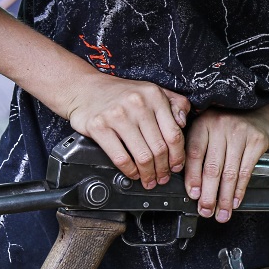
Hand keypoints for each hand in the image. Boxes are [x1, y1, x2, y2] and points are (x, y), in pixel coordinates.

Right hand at [64, 72, 191, 187]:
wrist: (84, 88)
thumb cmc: (121, 93)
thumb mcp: (151, 91)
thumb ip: (174, 103)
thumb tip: (184, 122)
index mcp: (154, 95)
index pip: (174, 133)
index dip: (178, 155)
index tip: (177, 166)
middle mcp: (137, 104)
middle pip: (159, 148)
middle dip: (163, 169)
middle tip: (163, 177)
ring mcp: (117, 115)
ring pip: (142, 155)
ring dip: (148, 173)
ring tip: (149, 180)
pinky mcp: (99, 127)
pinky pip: (121, 157)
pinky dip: (130, 171)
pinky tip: (133, 173)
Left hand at [184, 108, 268, 222]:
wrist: (263, 116)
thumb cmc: (232, 125)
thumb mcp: (210, 129)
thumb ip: (199, 148)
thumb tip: (192, 184)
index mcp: (204, 124)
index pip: (195, 154)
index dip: (192, 177)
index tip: (193, 195)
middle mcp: (220, 126)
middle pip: (212, 167)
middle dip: (208, 194)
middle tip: (206, 211)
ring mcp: (240, 133)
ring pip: (229, 173)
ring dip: (225, 197)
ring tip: (221, 213)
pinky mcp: (256, 141)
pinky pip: (246, 171)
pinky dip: (239, 190)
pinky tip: (235, 202)